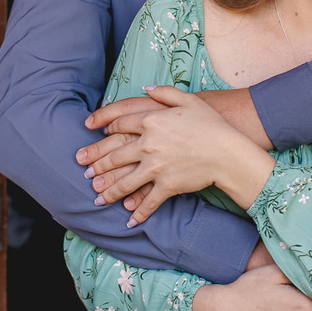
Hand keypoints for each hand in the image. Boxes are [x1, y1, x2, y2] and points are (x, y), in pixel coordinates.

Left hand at [77, 86, 273, 225]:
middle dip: (96, 163)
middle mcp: (148, 143)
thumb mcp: (188, 100)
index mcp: (151, 120)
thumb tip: (145, 89)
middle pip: (114, 155)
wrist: (228, 152)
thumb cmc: (211, 124)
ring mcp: (155, 166)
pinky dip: (137, 213)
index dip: (105, 128)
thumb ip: (164, 93)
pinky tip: (128, 221)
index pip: (119, 124)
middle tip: (83, 170)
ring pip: (124, 182)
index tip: (96, 134)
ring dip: (108, 191)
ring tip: (96, 197)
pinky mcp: (166, 185)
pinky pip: (148, 202)